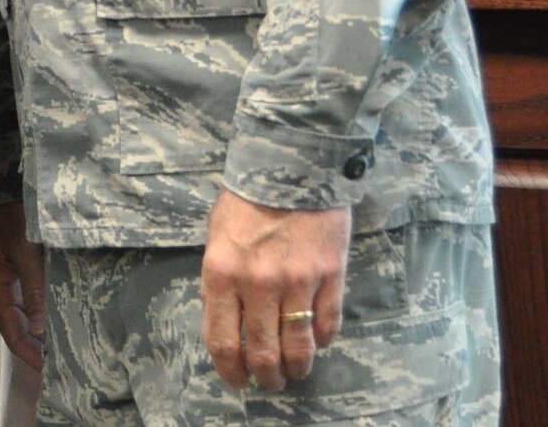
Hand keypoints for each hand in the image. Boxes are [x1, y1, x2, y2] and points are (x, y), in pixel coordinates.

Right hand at [0, 199, 45, 369]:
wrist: (5, 189)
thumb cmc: (13, 218)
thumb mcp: (25, 253)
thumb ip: (33, 290)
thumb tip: (38, 330)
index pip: (11, 334)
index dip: (28, 355)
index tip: (50, 371)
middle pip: (15, 327)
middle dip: (35, 347)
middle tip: (61, 362)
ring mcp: (4, 279)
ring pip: (21, 315)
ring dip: (37, 331)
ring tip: (61, 344)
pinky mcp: (14, 270)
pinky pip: (25, 300)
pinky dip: (39, 313)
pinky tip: (55, 315)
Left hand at [200, 189, 349, 390]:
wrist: (289, 166)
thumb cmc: (246, 201)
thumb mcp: (217, 238)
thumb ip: (219, 281)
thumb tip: (224, 320)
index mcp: (221, 273)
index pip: (222, 339)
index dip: (230, 370)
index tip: (238, 381)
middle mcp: (257, 283)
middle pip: (262, 352)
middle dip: (266, 376)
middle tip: (271, 381)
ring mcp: (297, 281)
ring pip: (298, 346)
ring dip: (297, 367)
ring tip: (295, 371)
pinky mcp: (330, 276)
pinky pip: (328, 324)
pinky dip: (323, 341)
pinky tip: (317, 341)